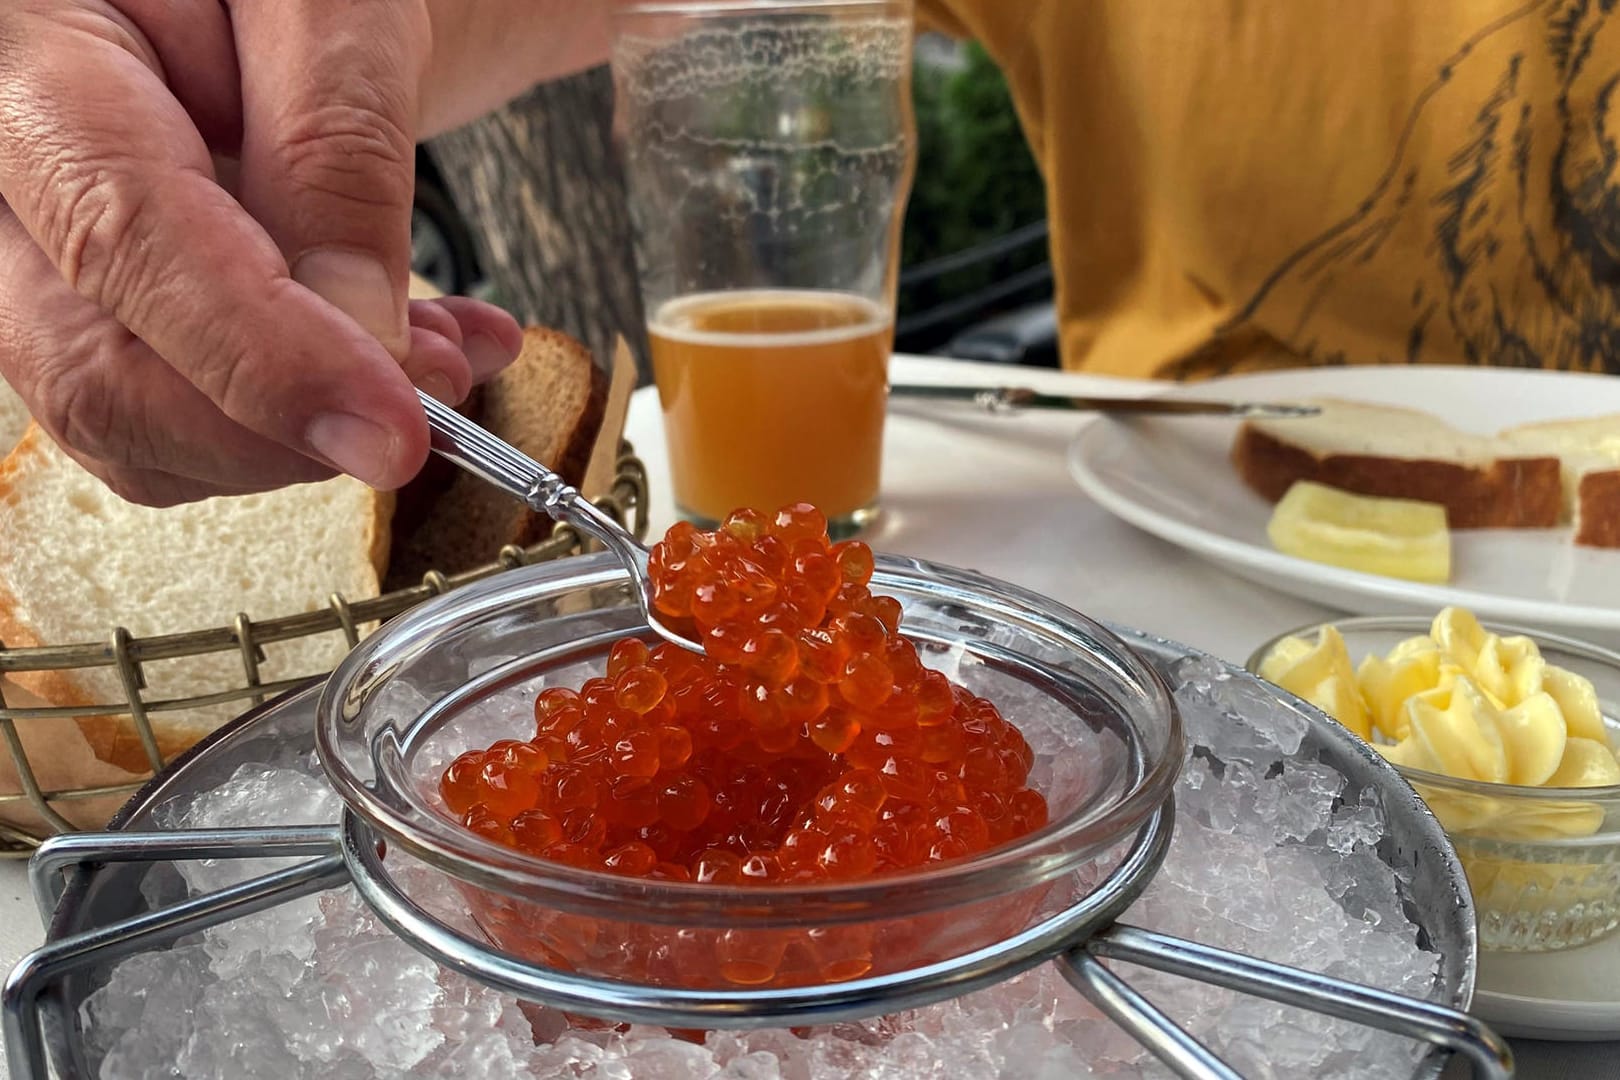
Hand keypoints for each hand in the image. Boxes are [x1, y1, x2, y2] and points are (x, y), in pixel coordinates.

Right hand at [0, 0, 522, 505]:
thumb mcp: (330, 3)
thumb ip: (337, 148)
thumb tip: (363, 331)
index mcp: (26, 60)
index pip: (120, 237)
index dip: (265, 357)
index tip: (390, 426)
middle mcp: (2, 176)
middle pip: (99, 370)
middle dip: (291, 419)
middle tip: (439, 390)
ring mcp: (38, 259)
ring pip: (142, 422)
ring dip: (313, 426)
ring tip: (443, 348)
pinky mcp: (102, 316)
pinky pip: (183, 413)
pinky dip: (305, 413)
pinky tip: (400, 355)